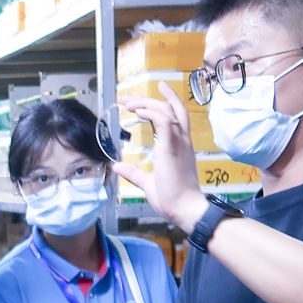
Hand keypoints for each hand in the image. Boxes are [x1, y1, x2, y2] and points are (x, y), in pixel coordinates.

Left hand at [114, 83, 208, 232]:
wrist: (185, 209)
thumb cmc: (172, 199)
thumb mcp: (148, 183)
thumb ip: (134, 173)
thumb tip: (117, 167)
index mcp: (179, 147)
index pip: (175, 116)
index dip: (164, 102)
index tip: (152, 93)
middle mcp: (182, 141)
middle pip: (171, 109)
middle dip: (150, 99)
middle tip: (129, 98)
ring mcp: (179, 143)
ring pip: (167, 111)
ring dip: (147, 103)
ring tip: (129, 103)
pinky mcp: (173, 148)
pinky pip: (164, 121)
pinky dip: (152, 112)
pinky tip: (138, 112)